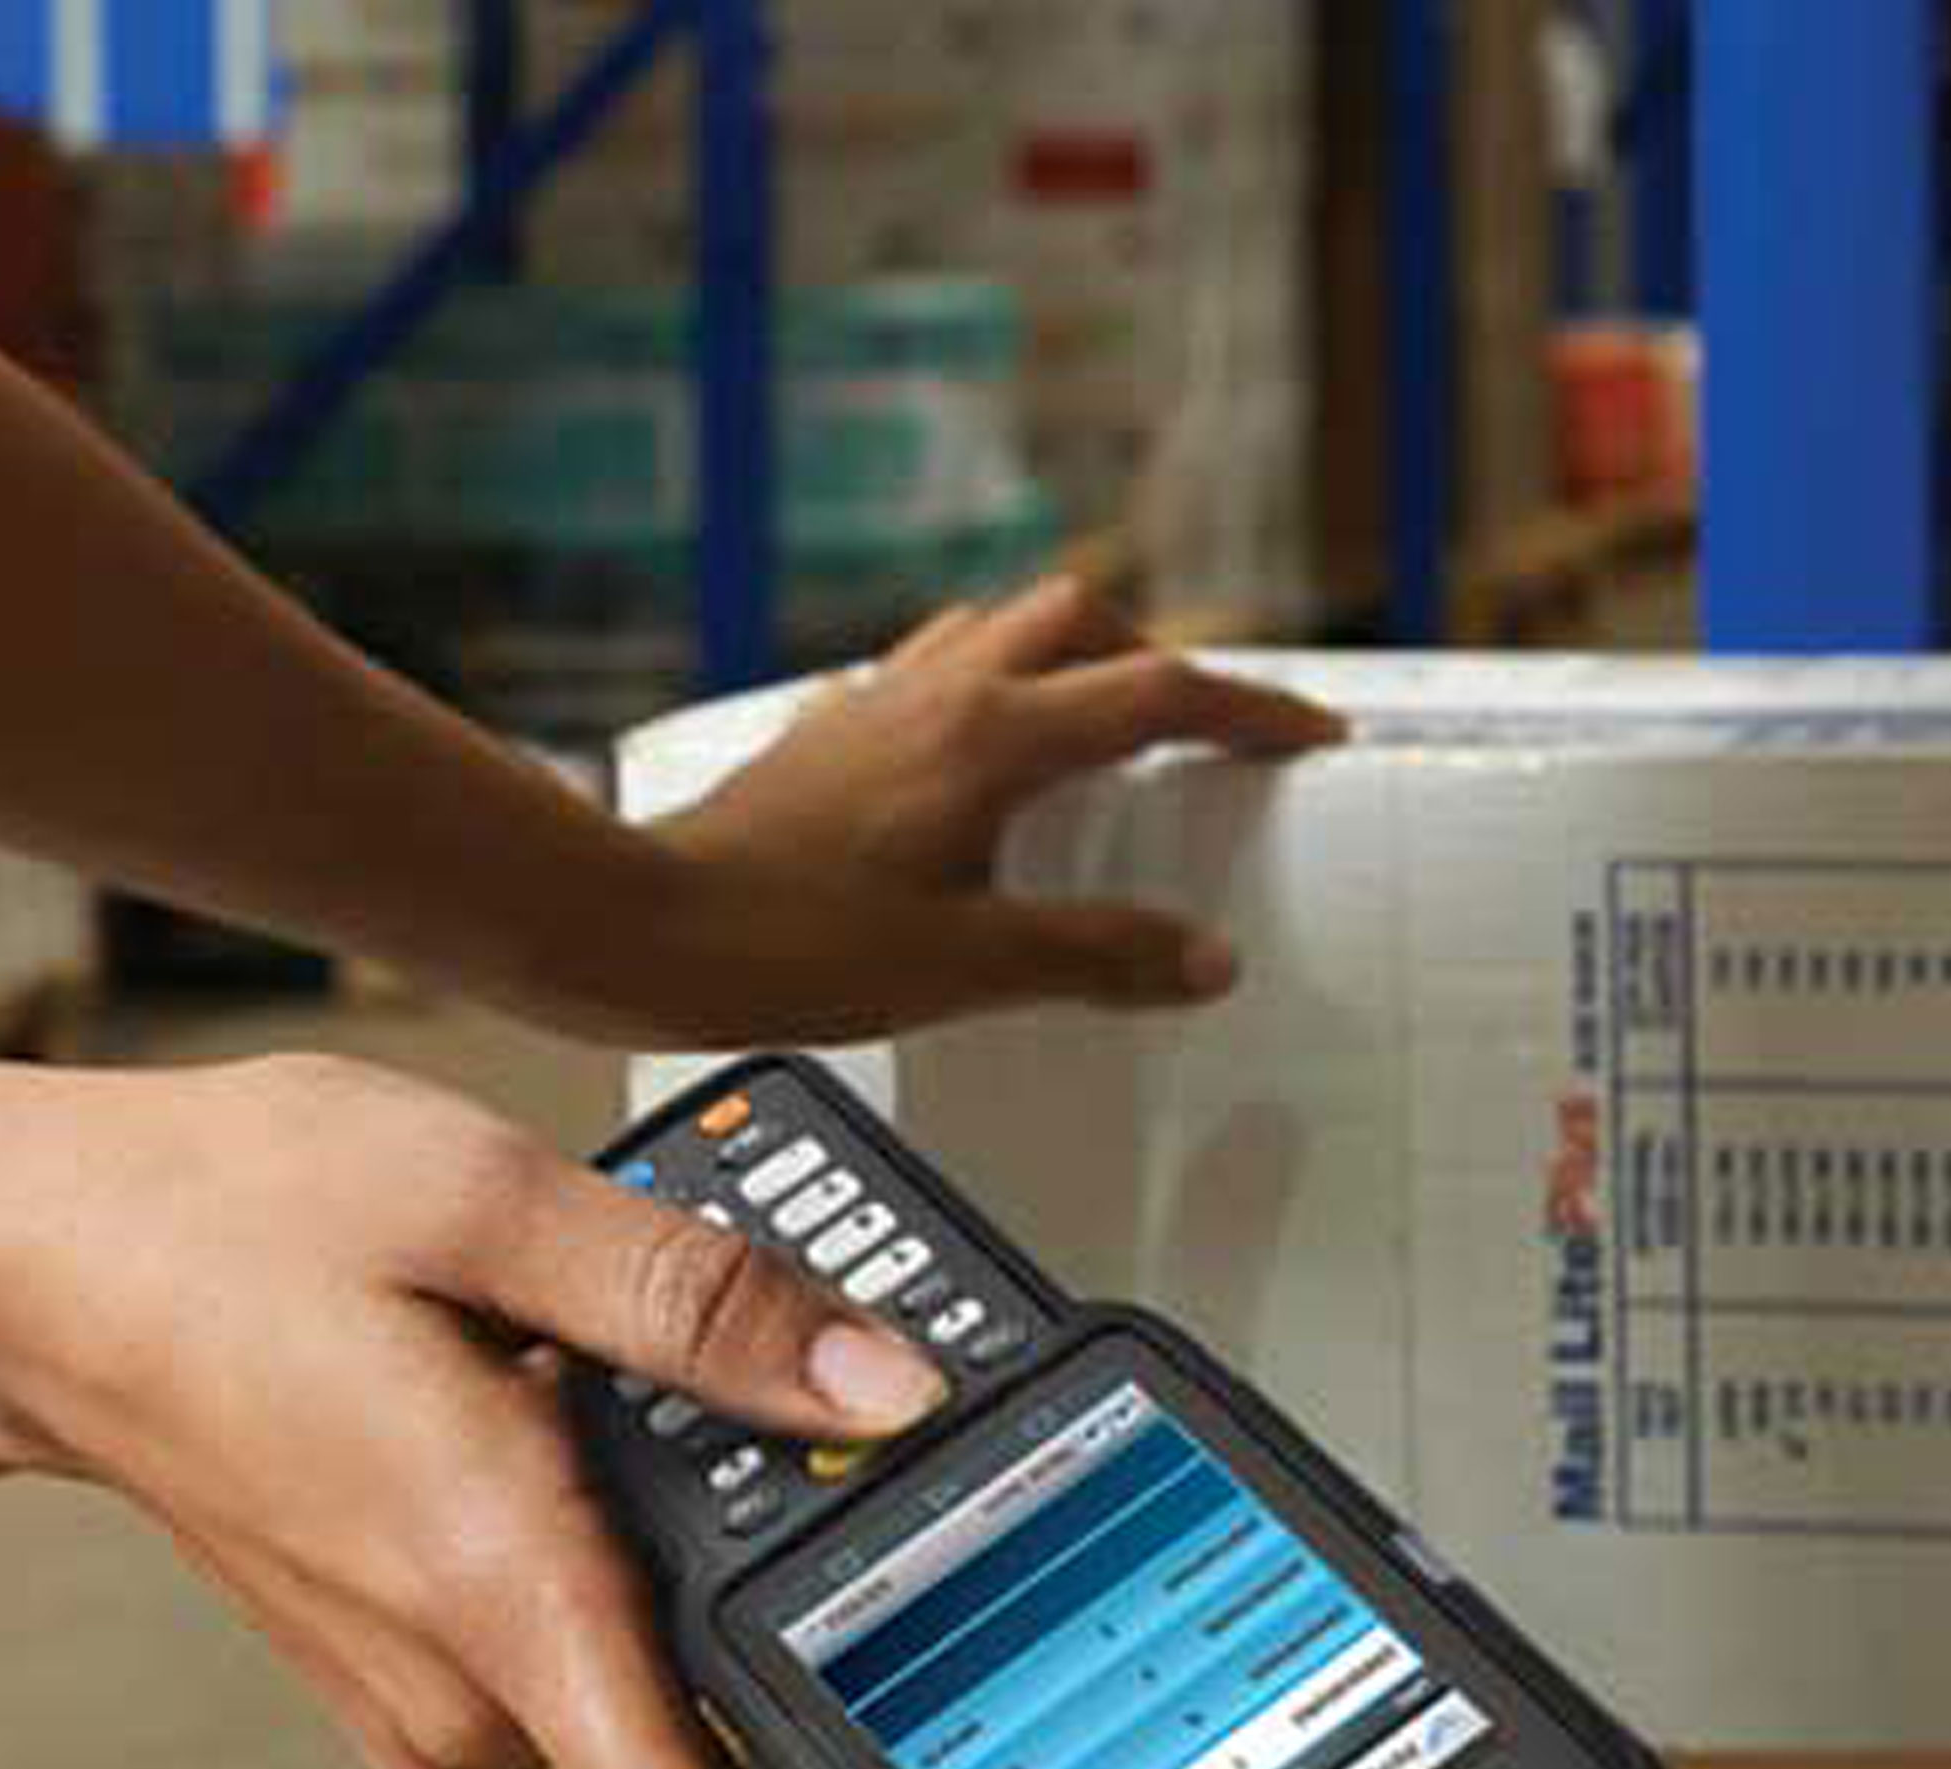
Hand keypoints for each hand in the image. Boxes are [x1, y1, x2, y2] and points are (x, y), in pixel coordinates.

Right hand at [0, 1051, 951, 1768]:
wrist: (29, 1276)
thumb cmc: (214, 1222)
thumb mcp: (481, 1197)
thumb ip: (701, 1306)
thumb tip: (890, 1392)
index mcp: (494, 1588)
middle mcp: (461, 1692)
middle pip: (718, 1725)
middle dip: (787, 1579)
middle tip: (774, 1389)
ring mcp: (426, 1706)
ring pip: (645, 1677)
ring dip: (680, 1549)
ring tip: (597, 1369)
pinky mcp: (409, 1684)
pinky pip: (571, 1655)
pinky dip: (601, 1553)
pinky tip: (537, 1412)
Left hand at [603, 576, 1343, 1044]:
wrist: (644, 931)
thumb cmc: (785, 947)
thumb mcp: (970, 967)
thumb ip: (1098, 955)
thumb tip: (1203, 959)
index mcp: (992, 735)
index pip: (1160, 692)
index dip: (1251, 710)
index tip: (1305, 734)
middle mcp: (935, 693)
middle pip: (1082, 620)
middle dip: (1159, 660)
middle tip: (1200, 729)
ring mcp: (871, 704)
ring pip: (998, 629)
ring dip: (1066, 659)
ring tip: (1098, 729)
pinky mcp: (822, 735)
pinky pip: (925, 673)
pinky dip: (981, 690)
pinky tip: (972, 756)